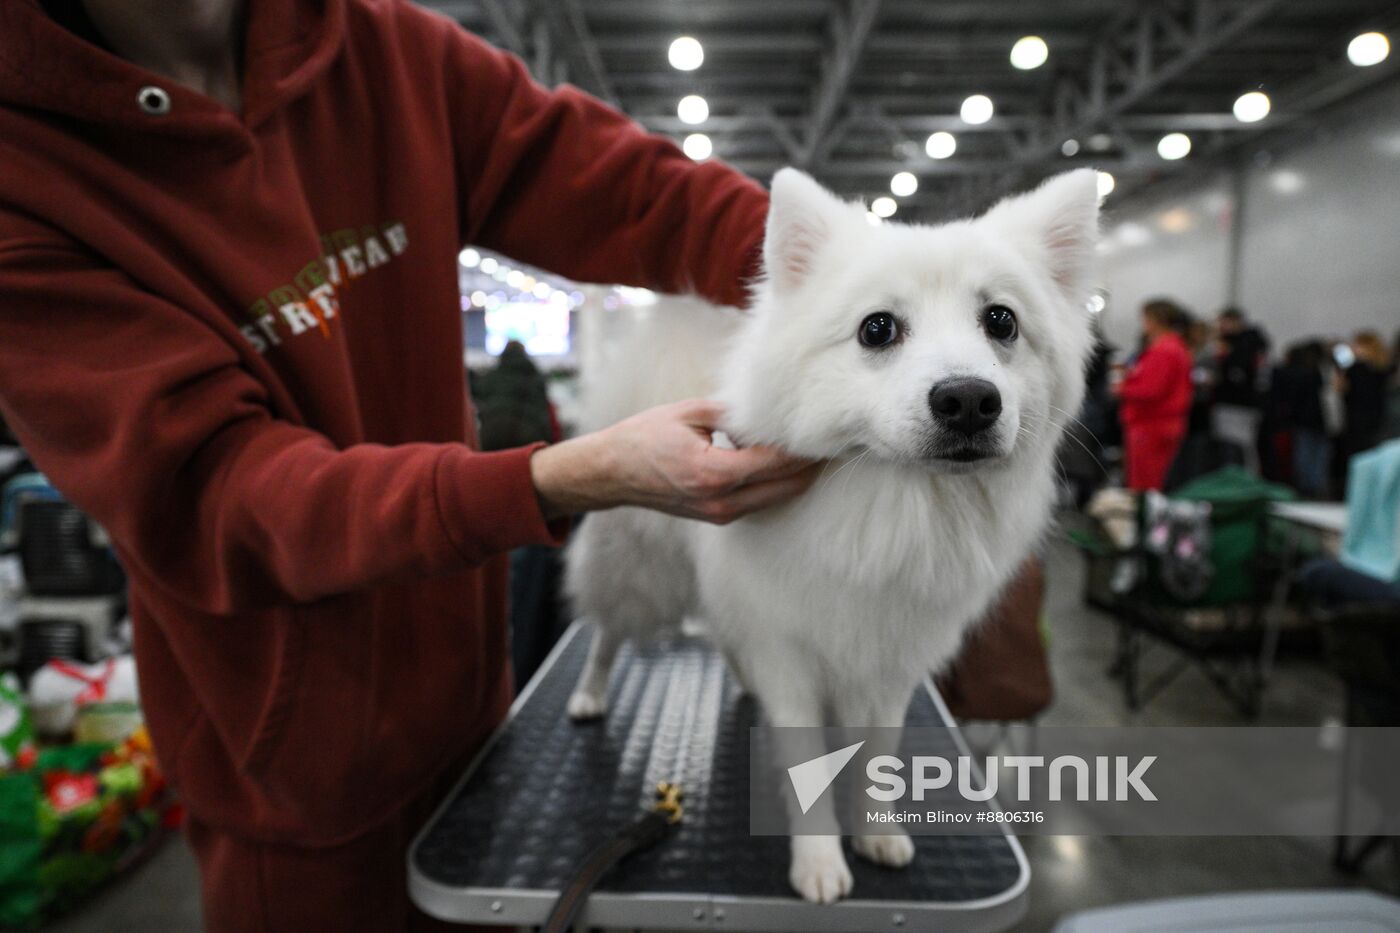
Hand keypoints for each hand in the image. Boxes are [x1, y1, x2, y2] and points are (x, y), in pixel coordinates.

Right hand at [529, 399, 818, 522]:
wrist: (611, 474)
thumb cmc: (643, 438)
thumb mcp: (689, 413)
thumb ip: (734, 413)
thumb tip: (771, 409)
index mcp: (713, 472)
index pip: (775, 460)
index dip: (804, 445)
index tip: (824, 427)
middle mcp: (721, 500)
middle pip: (787, 485)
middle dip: (812, 464)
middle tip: (834, 439)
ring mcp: (720, 514)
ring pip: (778, 497)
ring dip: (799, 475)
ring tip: (818, 448)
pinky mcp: (718, 517)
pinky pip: (760, 501)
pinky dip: (777, 483)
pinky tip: (787, 462)